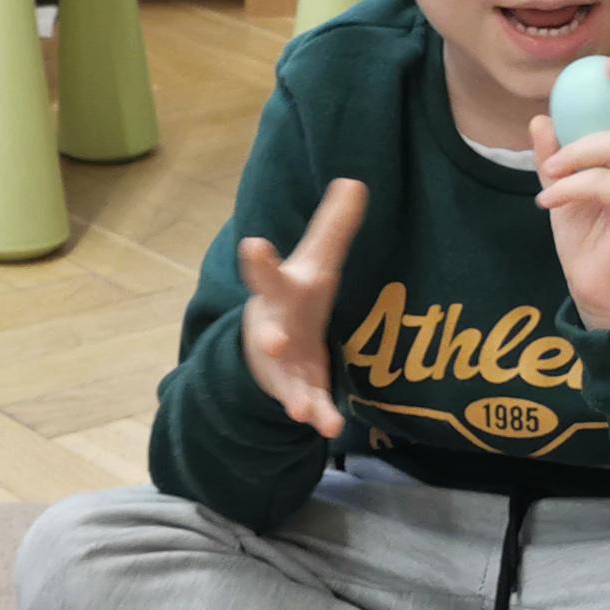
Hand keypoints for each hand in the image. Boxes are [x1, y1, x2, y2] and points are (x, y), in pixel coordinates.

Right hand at [237, 179, 365, 440]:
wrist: (268, 348)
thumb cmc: (296, 297)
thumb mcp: (315, 262)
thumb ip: (334, 227)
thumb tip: (356, 181)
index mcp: (279, 292)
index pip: (267, 273)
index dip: (260, 261)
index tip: (253, 246)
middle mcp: (275, 328)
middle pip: (270, 330)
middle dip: (269, 337)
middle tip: (270, 342)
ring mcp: (282, 364)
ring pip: (286, 379)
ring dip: (293, 393)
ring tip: (299, 409)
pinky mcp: (297, 389)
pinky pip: (308, 404)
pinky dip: (318, 415)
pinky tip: (328, 428)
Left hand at [526, 58, 609, 334]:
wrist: (600, 297)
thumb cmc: (590, 246)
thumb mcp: (565, 194)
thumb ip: (556, 159)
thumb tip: (540, 119)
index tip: (609, 63)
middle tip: (601, 71)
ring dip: (574, 154)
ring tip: (548, 176)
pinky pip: (604, 182)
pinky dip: (569, 186)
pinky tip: (548, 203)